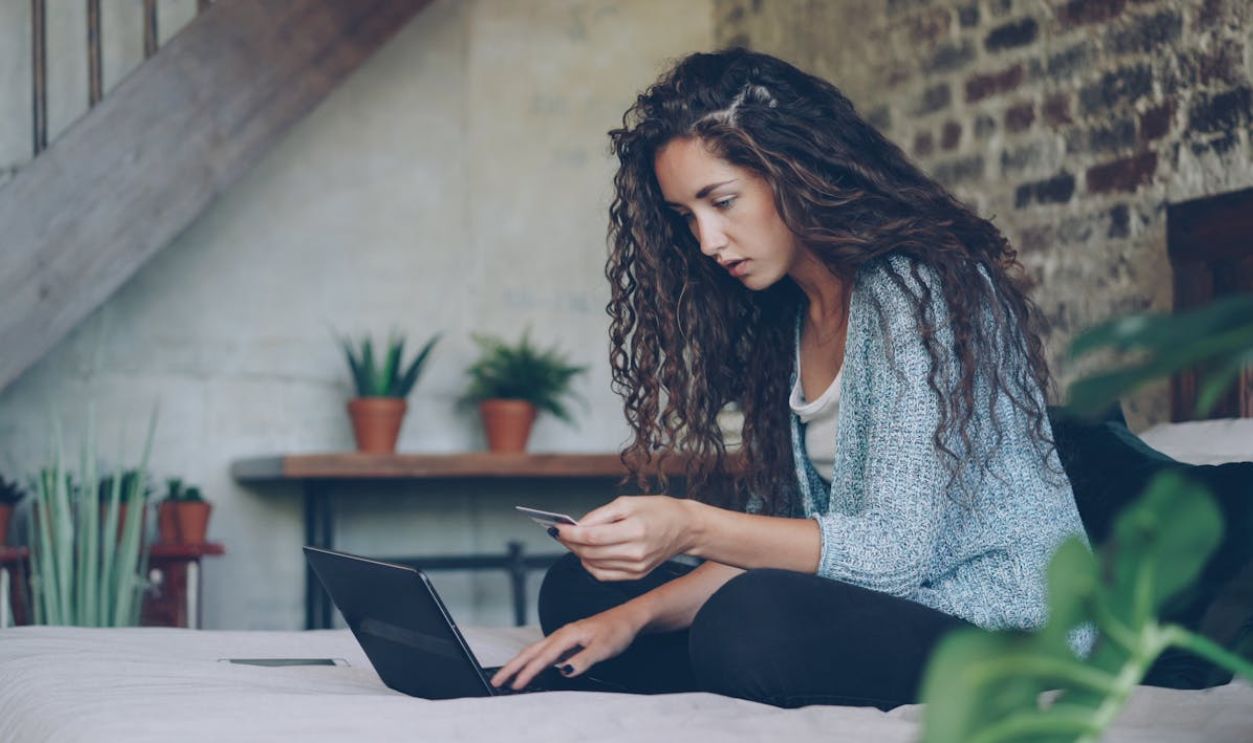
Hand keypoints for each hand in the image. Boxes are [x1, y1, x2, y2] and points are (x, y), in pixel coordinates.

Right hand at [489, 604, 643, 689]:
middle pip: (531, 651)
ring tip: (507, 677)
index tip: (515, 685)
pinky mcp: (568, 641)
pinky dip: (533, 661)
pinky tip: (531, 669)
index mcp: (567, 635)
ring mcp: (564, 637)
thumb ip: (583, 660)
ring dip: (520, 664)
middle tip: (496, 680)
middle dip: (512, 666)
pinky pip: (545, 652)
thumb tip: (564, 671)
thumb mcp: (603, 648)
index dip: (528, 672)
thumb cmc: (617, 630)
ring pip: (536, 651)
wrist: (628, 618)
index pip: (543, 657)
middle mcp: (562, 634)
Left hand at [554, 495, 696, 580]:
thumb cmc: (658, 511)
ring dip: (578, 553)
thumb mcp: (628, 503)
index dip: (570, 533)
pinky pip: (604, 575)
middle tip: (561, 533)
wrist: (685, 528)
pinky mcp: (637, 575)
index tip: (557, 528)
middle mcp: (636, 553)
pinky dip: (590, 565)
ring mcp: (636, 567)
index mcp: (634, 531)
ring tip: (573, 541)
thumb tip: (576, 526)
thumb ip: (600, 515)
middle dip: (571, 543)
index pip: (592, 537)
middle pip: (591, 552)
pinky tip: (587, 553)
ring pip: (594, 565)